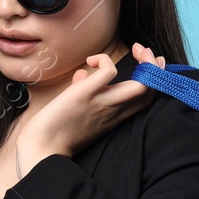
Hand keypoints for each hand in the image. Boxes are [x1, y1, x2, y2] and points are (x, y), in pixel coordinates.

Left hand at [13, 43, 163, 174]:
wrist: (41, 149)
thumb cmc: (56, 134)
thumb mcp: (78, 112)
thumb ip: (85, 92)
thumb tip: (82, 74)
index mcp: (115, 117)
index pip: (147, 99)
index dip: (155, 79)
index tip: (148, 63)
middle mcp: (115, 111)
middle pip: (152, 91)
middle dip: (156, 67)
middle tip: (143, 51)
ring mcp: (103, 102)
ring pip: (143, 85)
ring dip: (147, 63)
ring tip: (136, 48)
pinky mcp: (86, 94)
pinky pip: (108, 72)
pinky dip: (104, 60)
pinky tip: (90, 60)